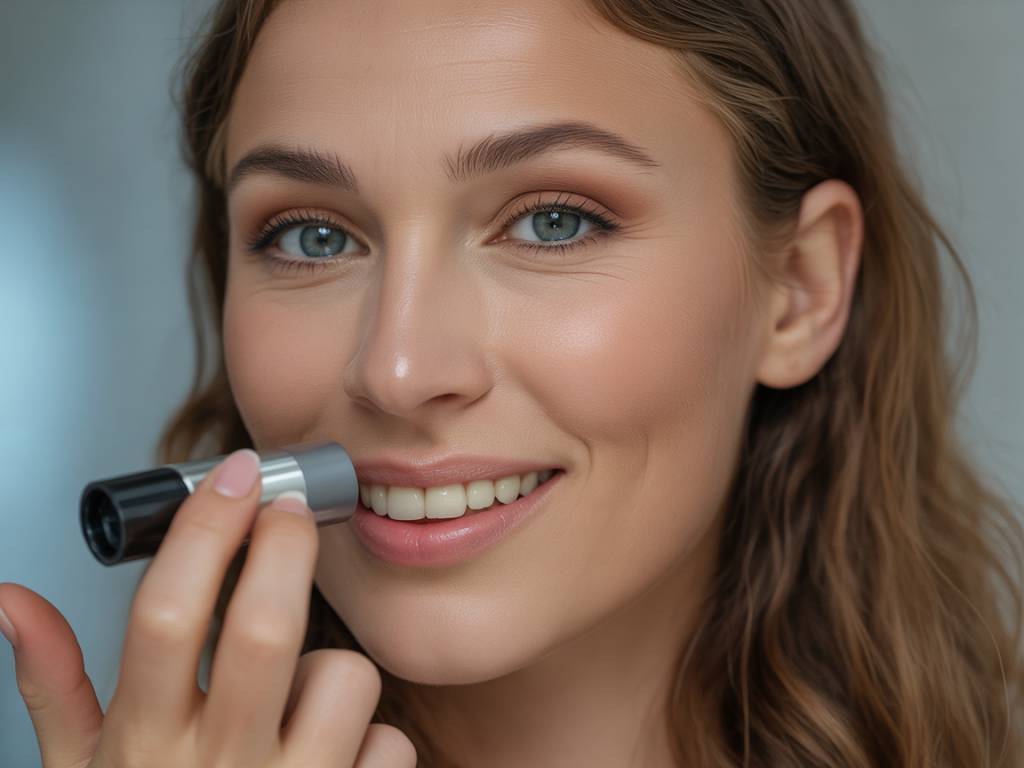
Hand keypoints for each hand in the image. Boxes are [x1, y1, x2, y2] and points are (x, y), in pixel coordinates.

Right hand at [0, 448, 415, 766]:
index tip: (235, 474)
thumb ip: (53, 684)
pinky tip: (334, 766)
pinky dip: (371, 741)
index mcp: (143, 748)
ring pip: (347, 678)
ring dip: (333, 677)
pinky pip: (391, 741)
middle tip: (291, 514)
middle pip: (270, 628)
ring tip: (299, 708)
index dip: (206, 528)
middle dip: (288, 548)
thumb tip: (10, 598)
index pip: (170, 614)